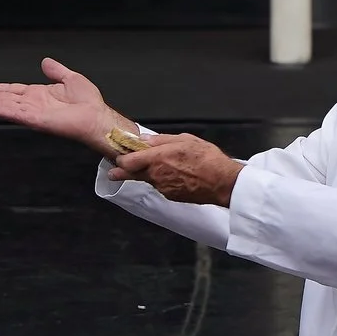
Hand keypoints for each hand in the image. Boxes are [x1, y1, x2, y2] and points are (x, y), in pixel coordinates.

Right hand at [0, 57, 131, 152]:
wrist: (96, 116)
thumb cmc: (89, 102)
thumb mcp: (71, 78)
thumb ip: (56, 71)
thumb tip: (46, 62)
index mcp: (39, 95)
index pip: (11, 91)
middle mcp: (32, 104)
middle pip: (3, 99)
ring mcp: (32, 113)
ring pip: (4, 106)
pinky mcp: (34, 119)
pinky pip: (13, 113)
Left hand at [109, 133, 242, 206]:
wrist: (222, 182)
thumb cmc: (207, 159)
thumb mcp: (185, 139)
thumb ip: (161, 139)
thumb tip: (144, 140)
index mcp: (157, 158)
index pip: (128, 161)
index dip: (121, 159)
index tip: (119, 157)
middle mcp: (156, 175)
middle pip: (132, 174)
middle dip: (122, 172)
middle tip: (114, 173)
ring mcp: (162, 187)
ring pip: (148, 180)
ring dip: (147, 174)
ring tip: (159, 168)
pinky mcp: (170, 196)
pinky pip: (161, 186)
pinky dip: (162, 181)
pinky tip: (174, 175)